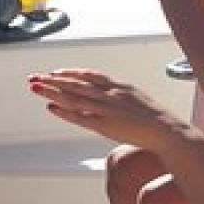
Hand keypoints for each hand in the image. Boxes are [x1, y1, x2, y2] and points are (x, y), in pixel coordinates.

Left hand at [28, 69, 189, 150]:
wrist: (167, 131)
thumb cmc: (154, 118)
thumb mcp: (135, 97)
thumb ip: (118, 94)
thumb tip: (107, 92)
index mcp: (118, 86)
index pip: (88, 75)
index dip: (69, 73)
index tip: (54, 72)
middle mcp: (110, 94)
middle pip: (76, 84)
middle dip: (53, 80)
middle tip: (35, 77)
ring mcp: (107, 109)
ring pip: (74, 97)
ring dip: (52, 91)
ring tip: (36, 87)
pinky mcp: (106, 125)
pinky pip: (80, 117)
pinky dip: (64, 111)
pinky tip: (51, 107)